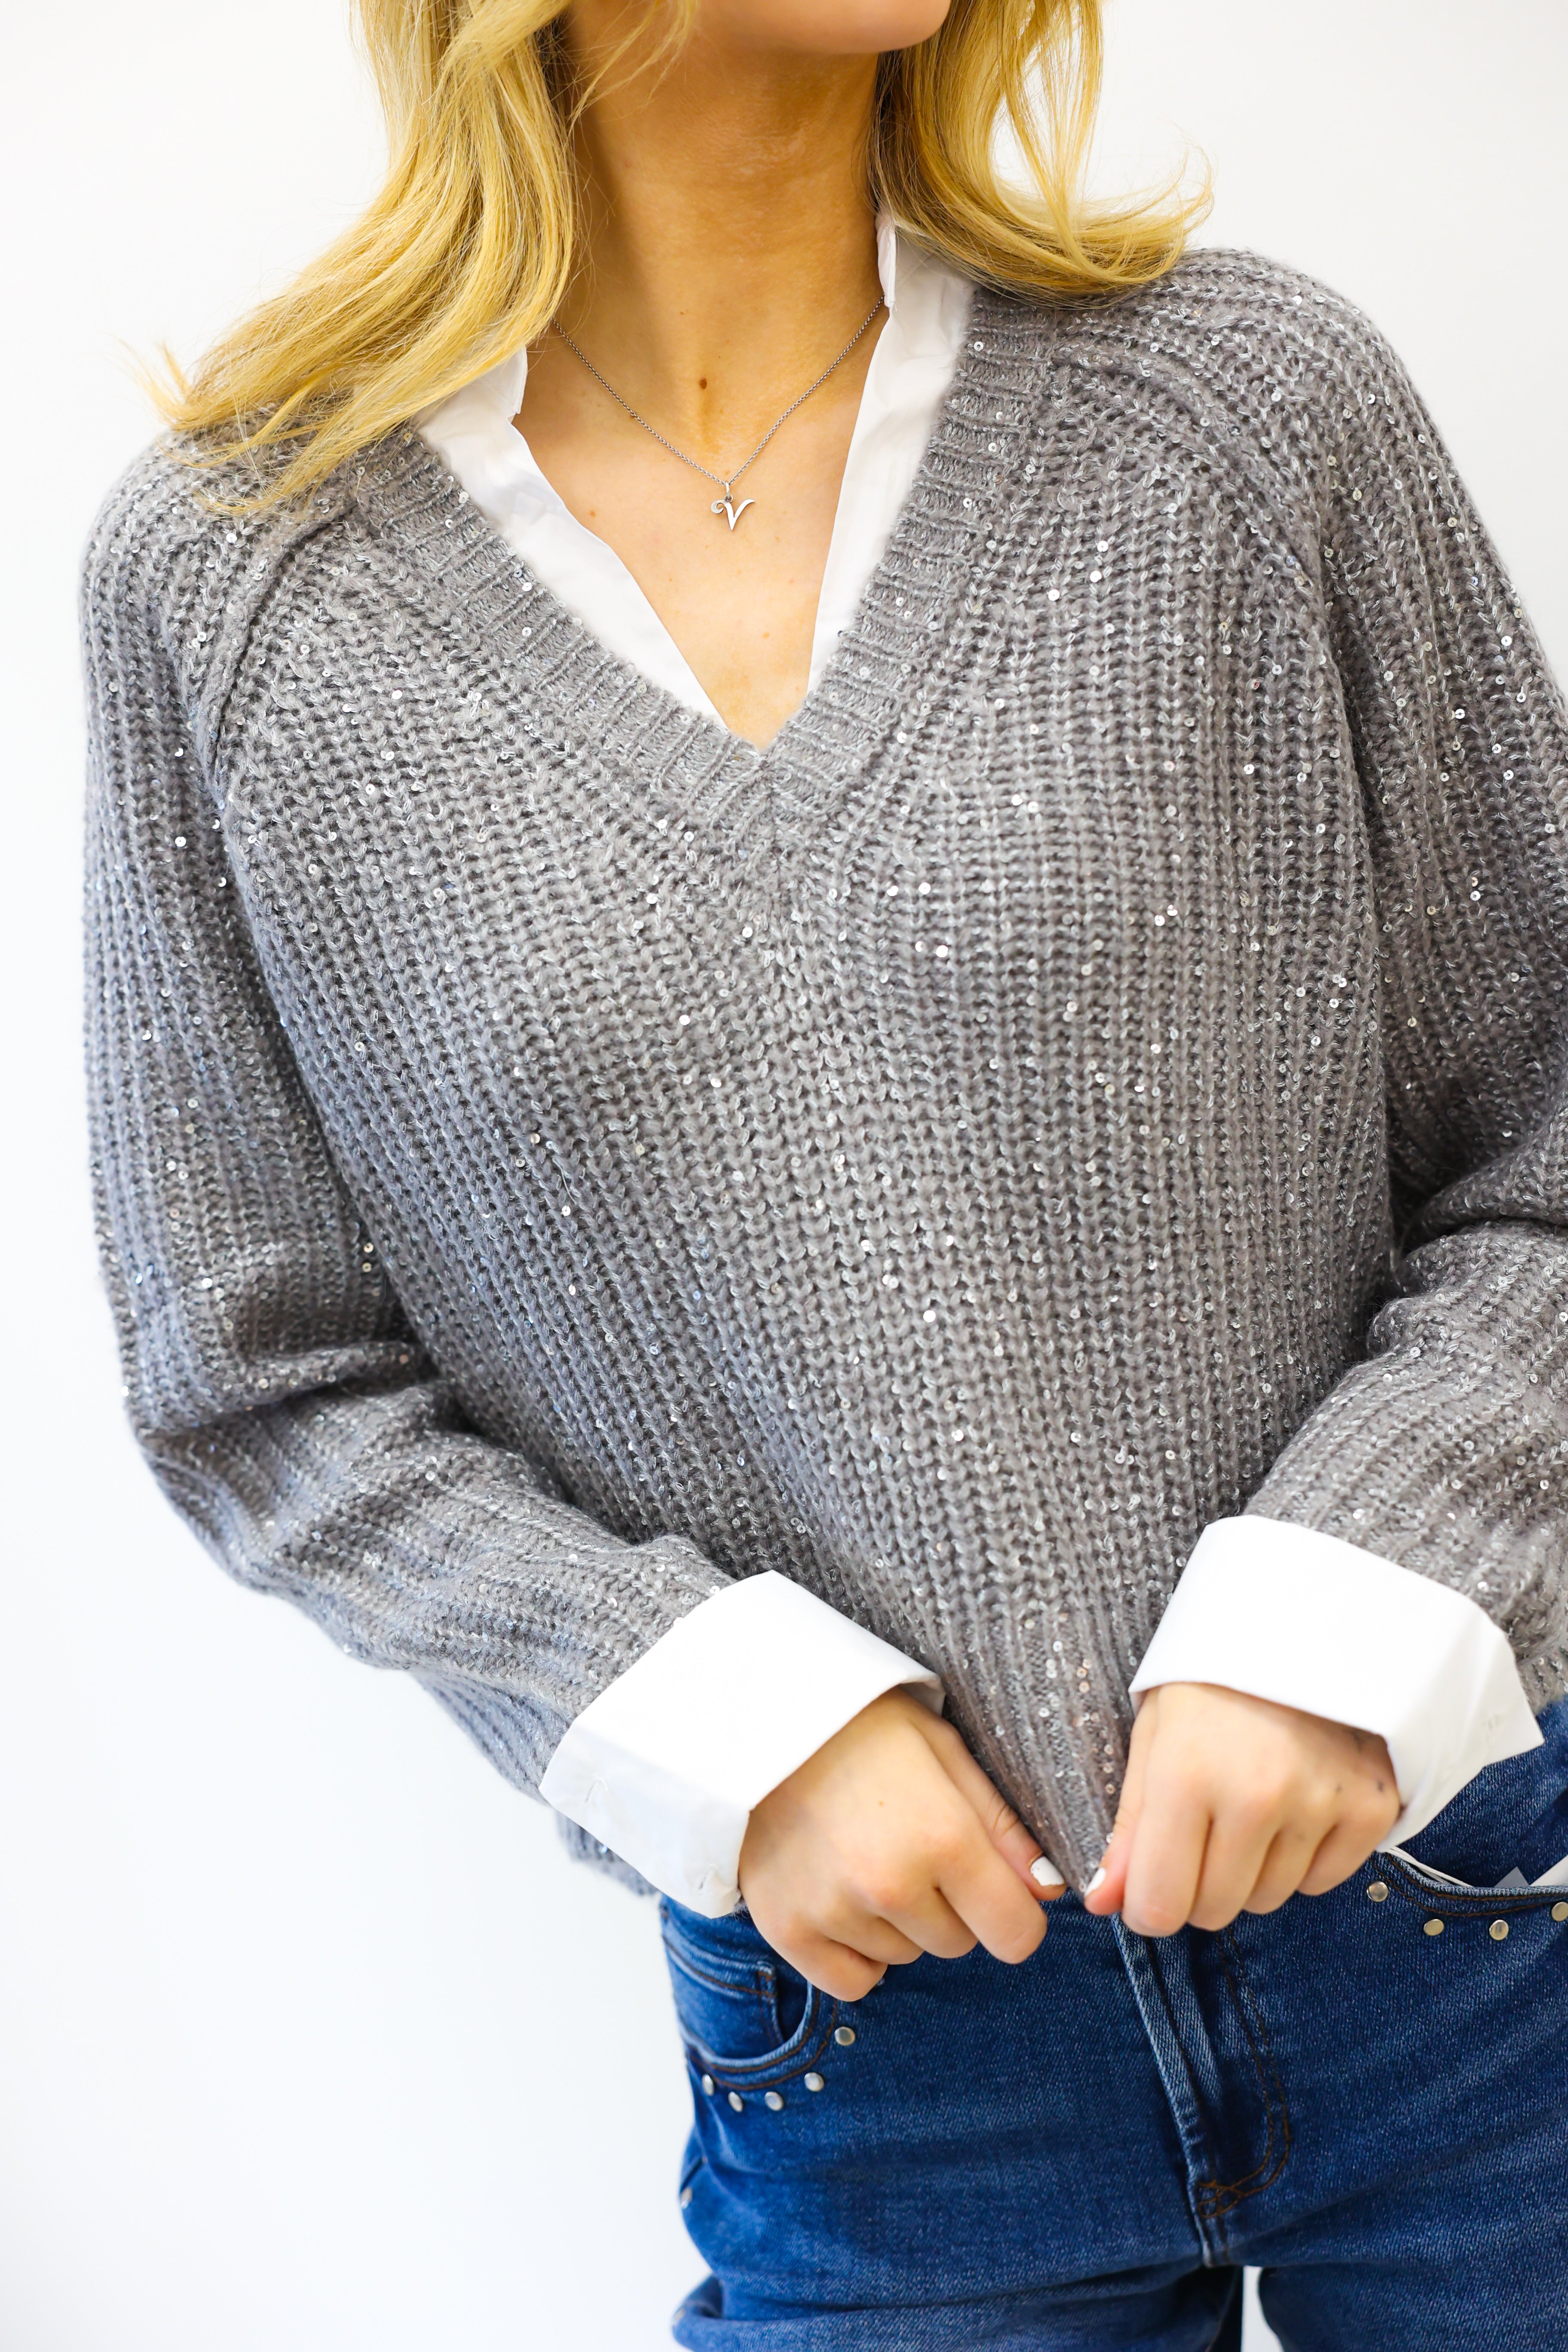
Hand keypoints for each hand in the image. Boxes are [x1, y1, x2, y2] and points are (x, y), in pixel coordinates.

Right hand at [738, 1688, 1064, 1998]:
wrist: (755, 1717)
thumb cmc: (862, 1727)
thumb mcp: (944, 1751)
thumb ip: (1002, 1826)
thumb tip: (1049, 1892)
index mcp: (943, 1836)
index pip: (1016, 1934)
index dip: (1014, 1914)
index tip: (993, 1889)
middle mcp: (891, 1883)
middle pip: (959, 1943)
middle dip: (948, 1905)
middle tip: (909, 1845)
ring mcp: (835, 1911)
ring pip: (905, 1957)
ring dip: (897, 1921)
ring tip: (863, 1852)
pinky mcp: (787, 1929)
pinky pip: (852, 1981)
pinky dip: (855, 1951)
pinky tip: (840, 1896)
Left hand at [1084, 1682, 1401, 1936]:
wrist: (1306, 1623)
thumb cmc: (1213, 1679)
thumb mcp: (1154, 1735)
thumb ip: (1129, 1825)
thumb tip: (1102, 1901)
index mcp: (1187, 1773)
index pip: (1160, 1904)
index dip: (1148, 1907)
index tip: (1149, 1887)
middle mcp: (1256, 1795)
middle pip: (1215, 1910)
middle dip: (1199, 1886)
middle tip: (1204, 1829)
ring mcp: (1319, 1802)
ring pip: (1270, 1899)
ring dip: (1253, 1870)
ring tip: (1253, 1801)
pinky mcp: (1371, 1807)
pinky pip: (1323, 1881)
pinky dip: (1305, 1859)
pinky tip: (1296, 1803)